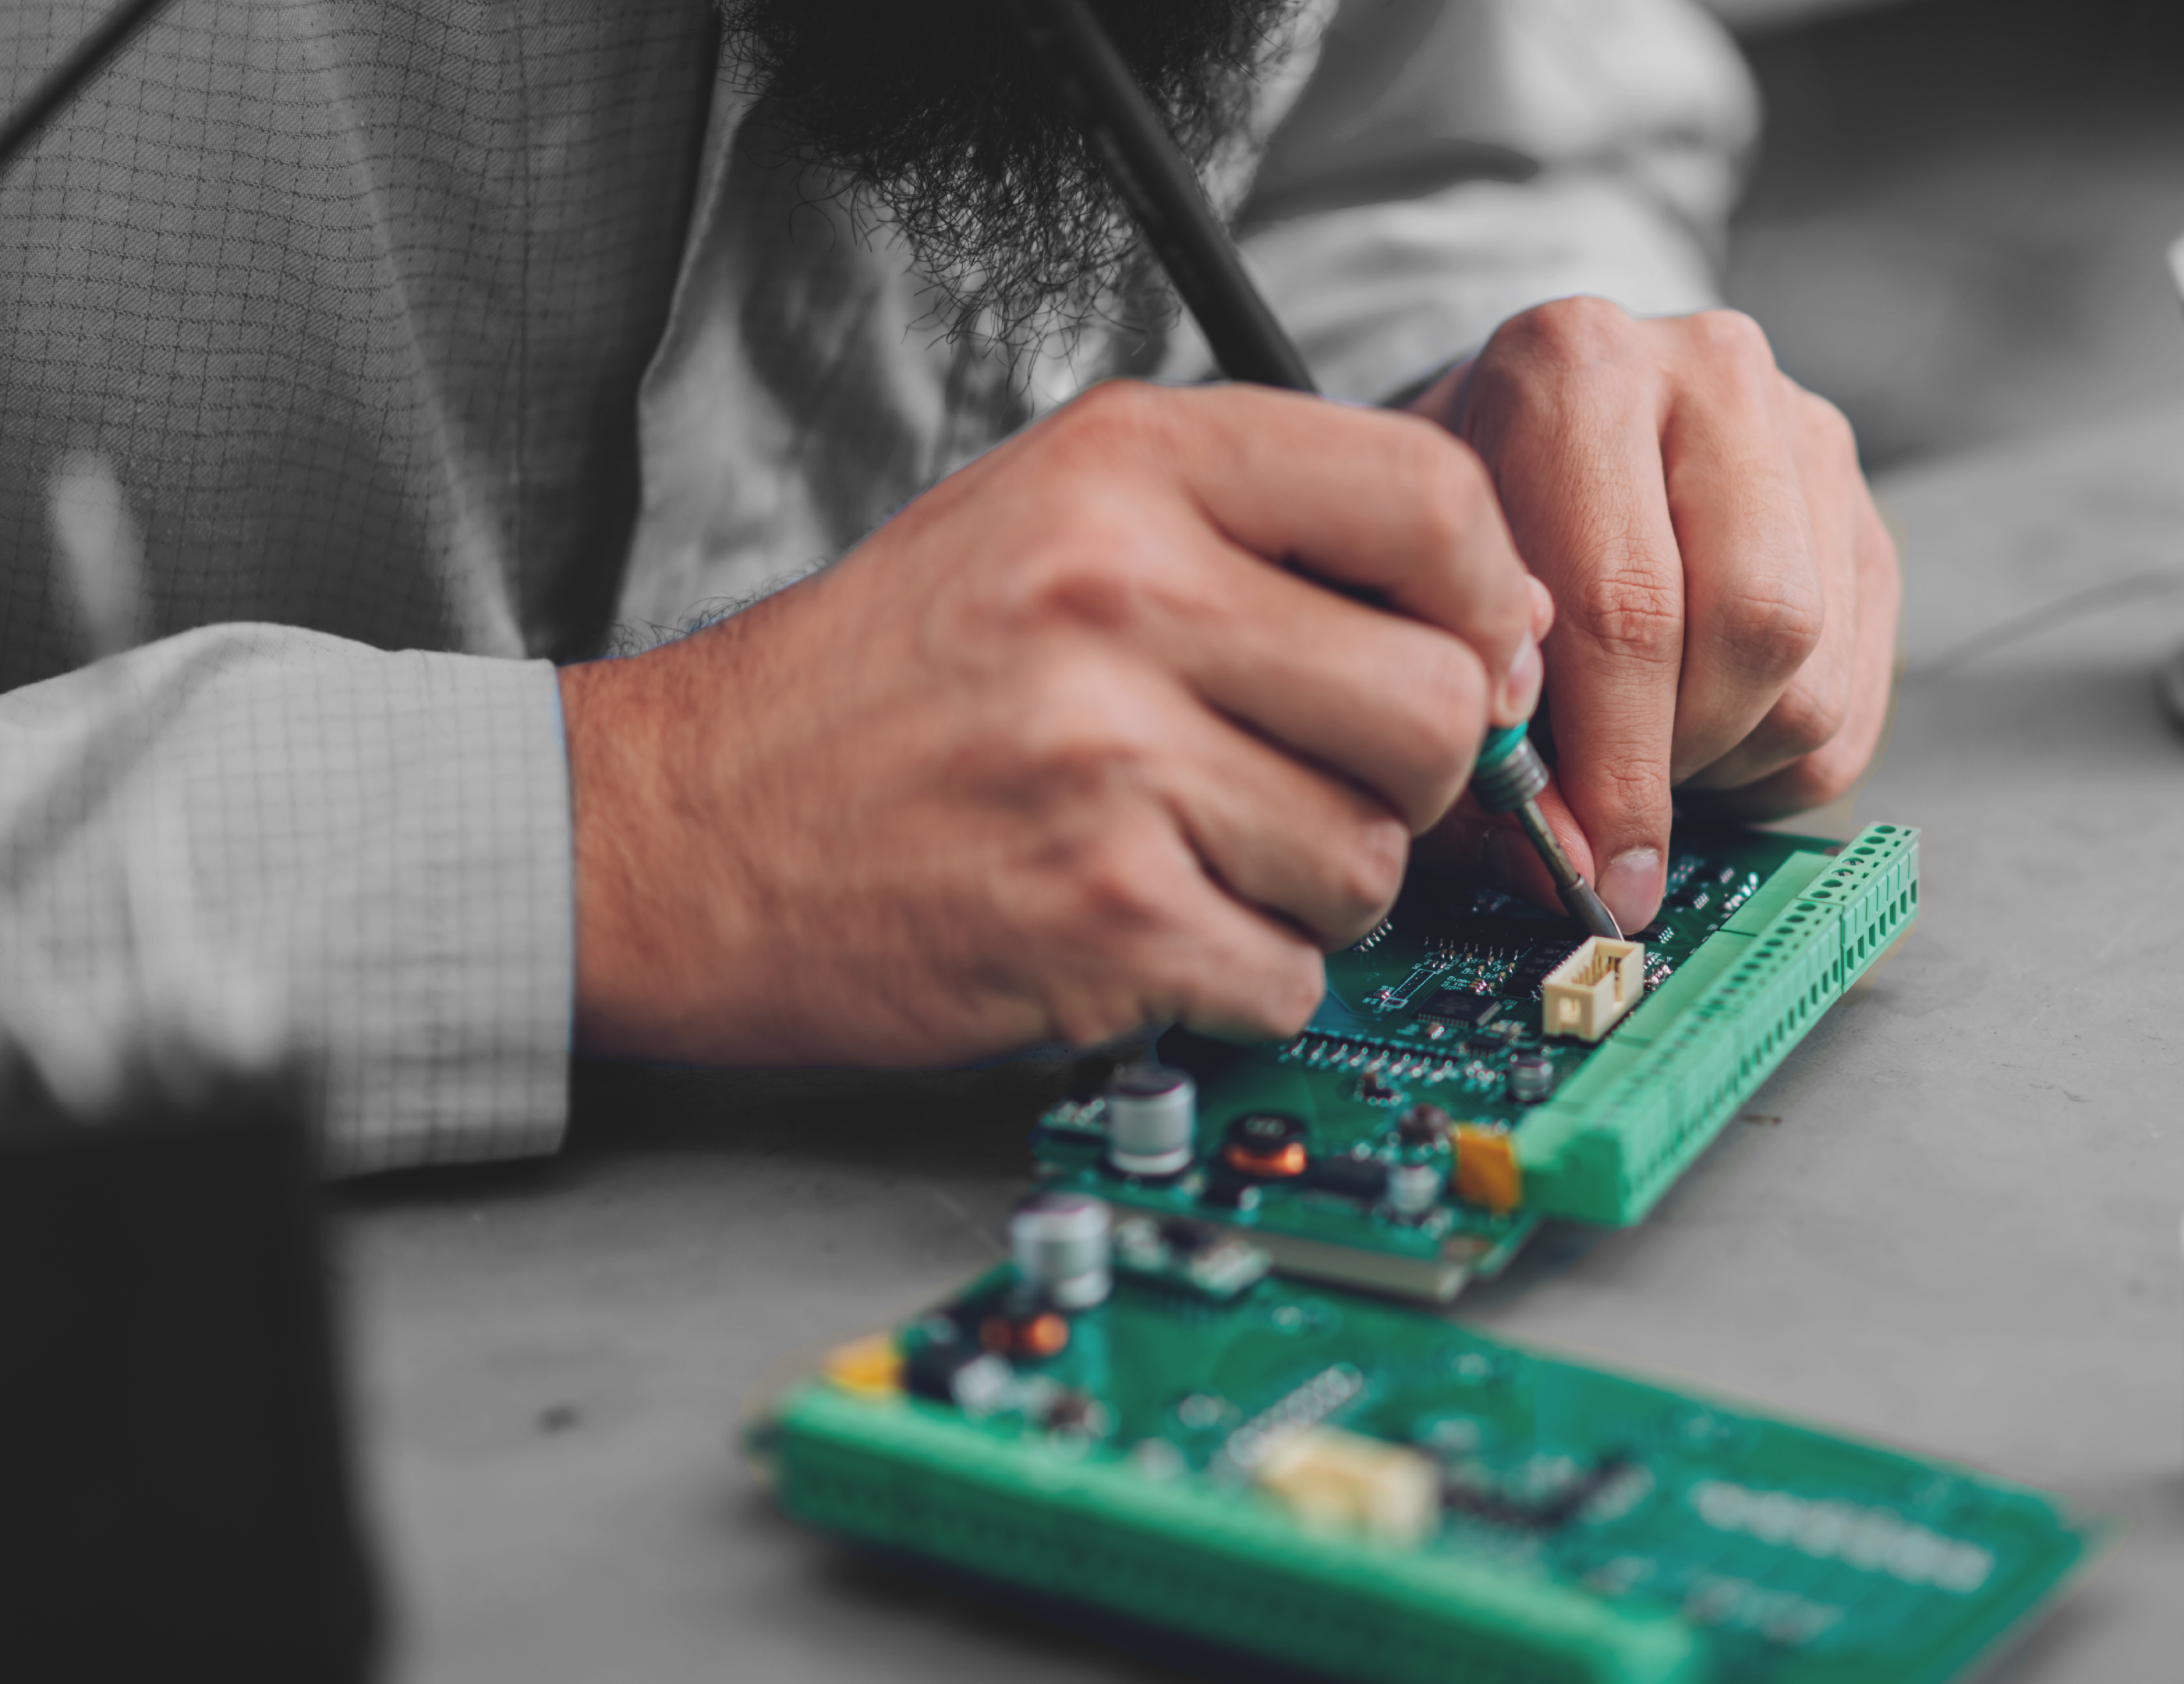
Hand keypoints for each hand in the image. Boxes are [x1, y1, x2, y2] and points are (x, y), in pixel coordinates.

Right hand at [560, 382, 1546, 1062]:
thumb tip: (1505, 623)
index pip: (1432, 498)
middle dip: (1413, 777)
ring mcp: (1108, 758)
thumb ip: (1262, 535)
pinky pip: (1291, 974)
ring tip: (1192, 855)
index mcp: (1127, 465)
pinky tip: (1145, 930)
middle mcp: (1121, 592)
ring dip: (1312, 888)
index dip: (1491, 600)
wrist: (678, 829)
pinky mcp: (1098, 914)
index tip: (1473, 655)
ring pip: (1375, 860)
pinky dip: (1241, 978)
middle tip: (1319, 784)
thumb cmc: (885, 679)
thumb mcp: (1054, 518)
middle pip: (1441, 704)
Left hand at [1406, 300, 1899, 932]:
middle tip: (1614, 805)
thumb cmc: (1464, 525)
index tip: (1596, 870)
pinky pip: (1857, 700)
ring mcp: (1806, 435)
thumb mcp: (1428, 600)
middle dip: (1681, 757)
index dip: (1614, 767)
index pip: (1627, 603)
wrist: (1520, 432)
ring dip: (1728, 761)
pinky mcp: (1862, 512)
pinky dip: (1777, 761)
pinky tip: (1701, 729)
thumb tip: (1568, 867)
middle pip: (1758, 627)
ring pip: (1817, 676)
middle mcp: (1712, 373)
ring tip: (1644, 743)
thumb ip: (1478, 732)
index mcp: (1576, 367)